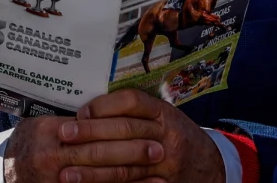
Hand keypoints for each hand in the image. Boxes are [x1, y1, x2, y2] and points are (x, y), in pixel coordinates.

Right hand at [3, 113, 163, 182]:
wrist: (10, 172)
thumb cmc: (29, 142)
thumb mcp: (40, 123)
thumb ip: (68, 118)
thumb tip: (103, 108)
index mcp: (47, 131)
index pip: (88, 128)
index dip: (117, 129)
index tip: (144, 127)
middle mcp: (51, 156)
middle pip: (98, 154)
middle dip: (131, 151)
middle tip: (159, 148)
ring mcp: (58, 178)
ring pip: (102, 177)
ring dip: (134, 174)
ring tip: (159, 169)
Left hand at [60, 90, 224, 182]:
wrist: (212, 165)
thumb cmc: (176, 135)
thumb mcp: (162, 115)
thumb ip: (132, 112)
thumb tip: (86, 112)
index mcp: (164, 112)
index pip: (131, 102)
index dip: (103, 106)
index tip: (80, 113)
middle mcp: (167, 135)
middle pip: (125, 131)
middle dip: (91, 134)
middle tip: (64, 136)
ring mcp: (167, 164)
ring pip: (126, 166)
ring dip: (93, 171)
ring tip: (67, 173)